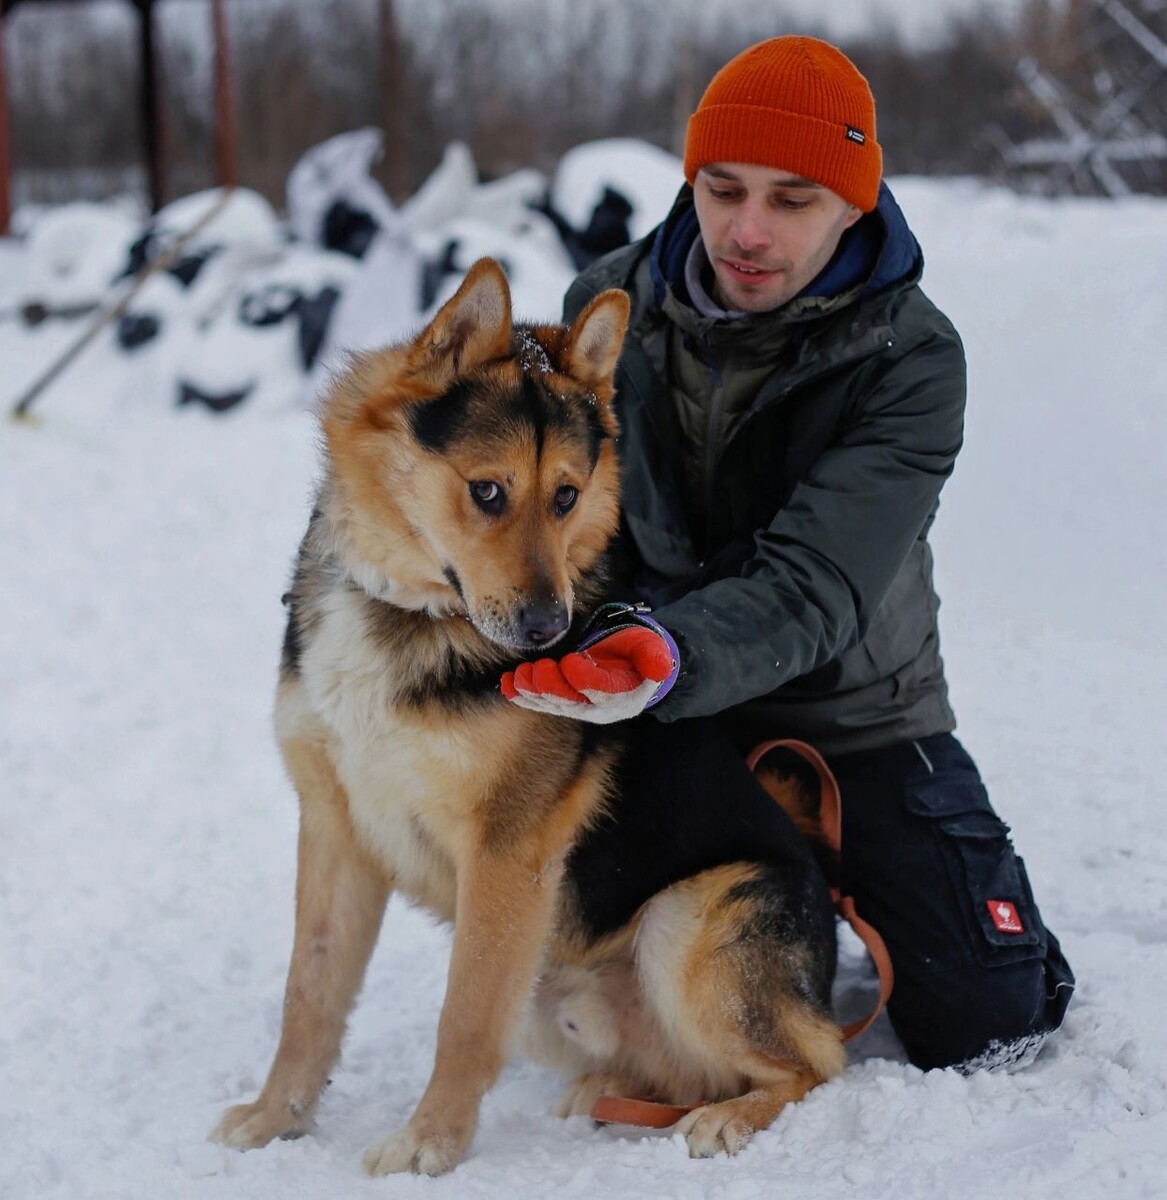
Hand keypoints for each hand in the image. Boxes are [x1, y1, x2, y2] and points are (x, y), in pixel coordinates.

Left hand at [500, 605, 678, 723]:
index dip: (585, 679)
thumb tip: (663, 666)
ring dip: (532, 692)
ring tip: (517, 678)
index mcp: (624, 697)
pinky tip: (506, 685)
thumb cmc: (643, 654)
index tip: (570, 662)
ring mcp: (580, 708)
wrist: (634, 666)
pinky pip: (542, 702)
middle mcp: (600, 710)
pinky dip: (523, 695)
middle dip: (551, 687)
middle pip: (572, 702)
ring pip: (553, 704)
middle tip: (536, 670)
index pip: (602, 692)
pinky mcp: (564, 702)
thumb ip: (656, 659)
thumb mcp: (655, 652)